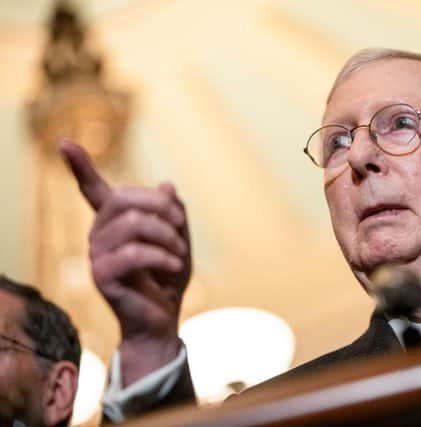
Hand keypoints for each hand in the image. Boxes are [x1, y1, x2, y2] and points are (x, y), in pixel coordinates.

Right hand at [60, 141, 190, 384]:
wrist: (163, 320)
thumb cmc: (168, 279)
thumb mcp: (179, 240)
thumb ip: (173, 214)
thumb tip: (166, 185)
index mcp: (115, 222)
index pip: (93, 189)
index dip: (79, 165)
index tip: (64, 142)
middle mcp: (99, 234)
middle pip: (125, 198)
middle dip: (161, 208)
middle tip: (180, 227)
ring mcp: (97, 255)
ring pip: (133, 223)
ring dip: (167, 236)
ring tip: (179, 253)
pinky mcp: (102, 276)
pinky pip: (134, 253)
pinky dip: (163, 256)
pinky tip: (174, 265)